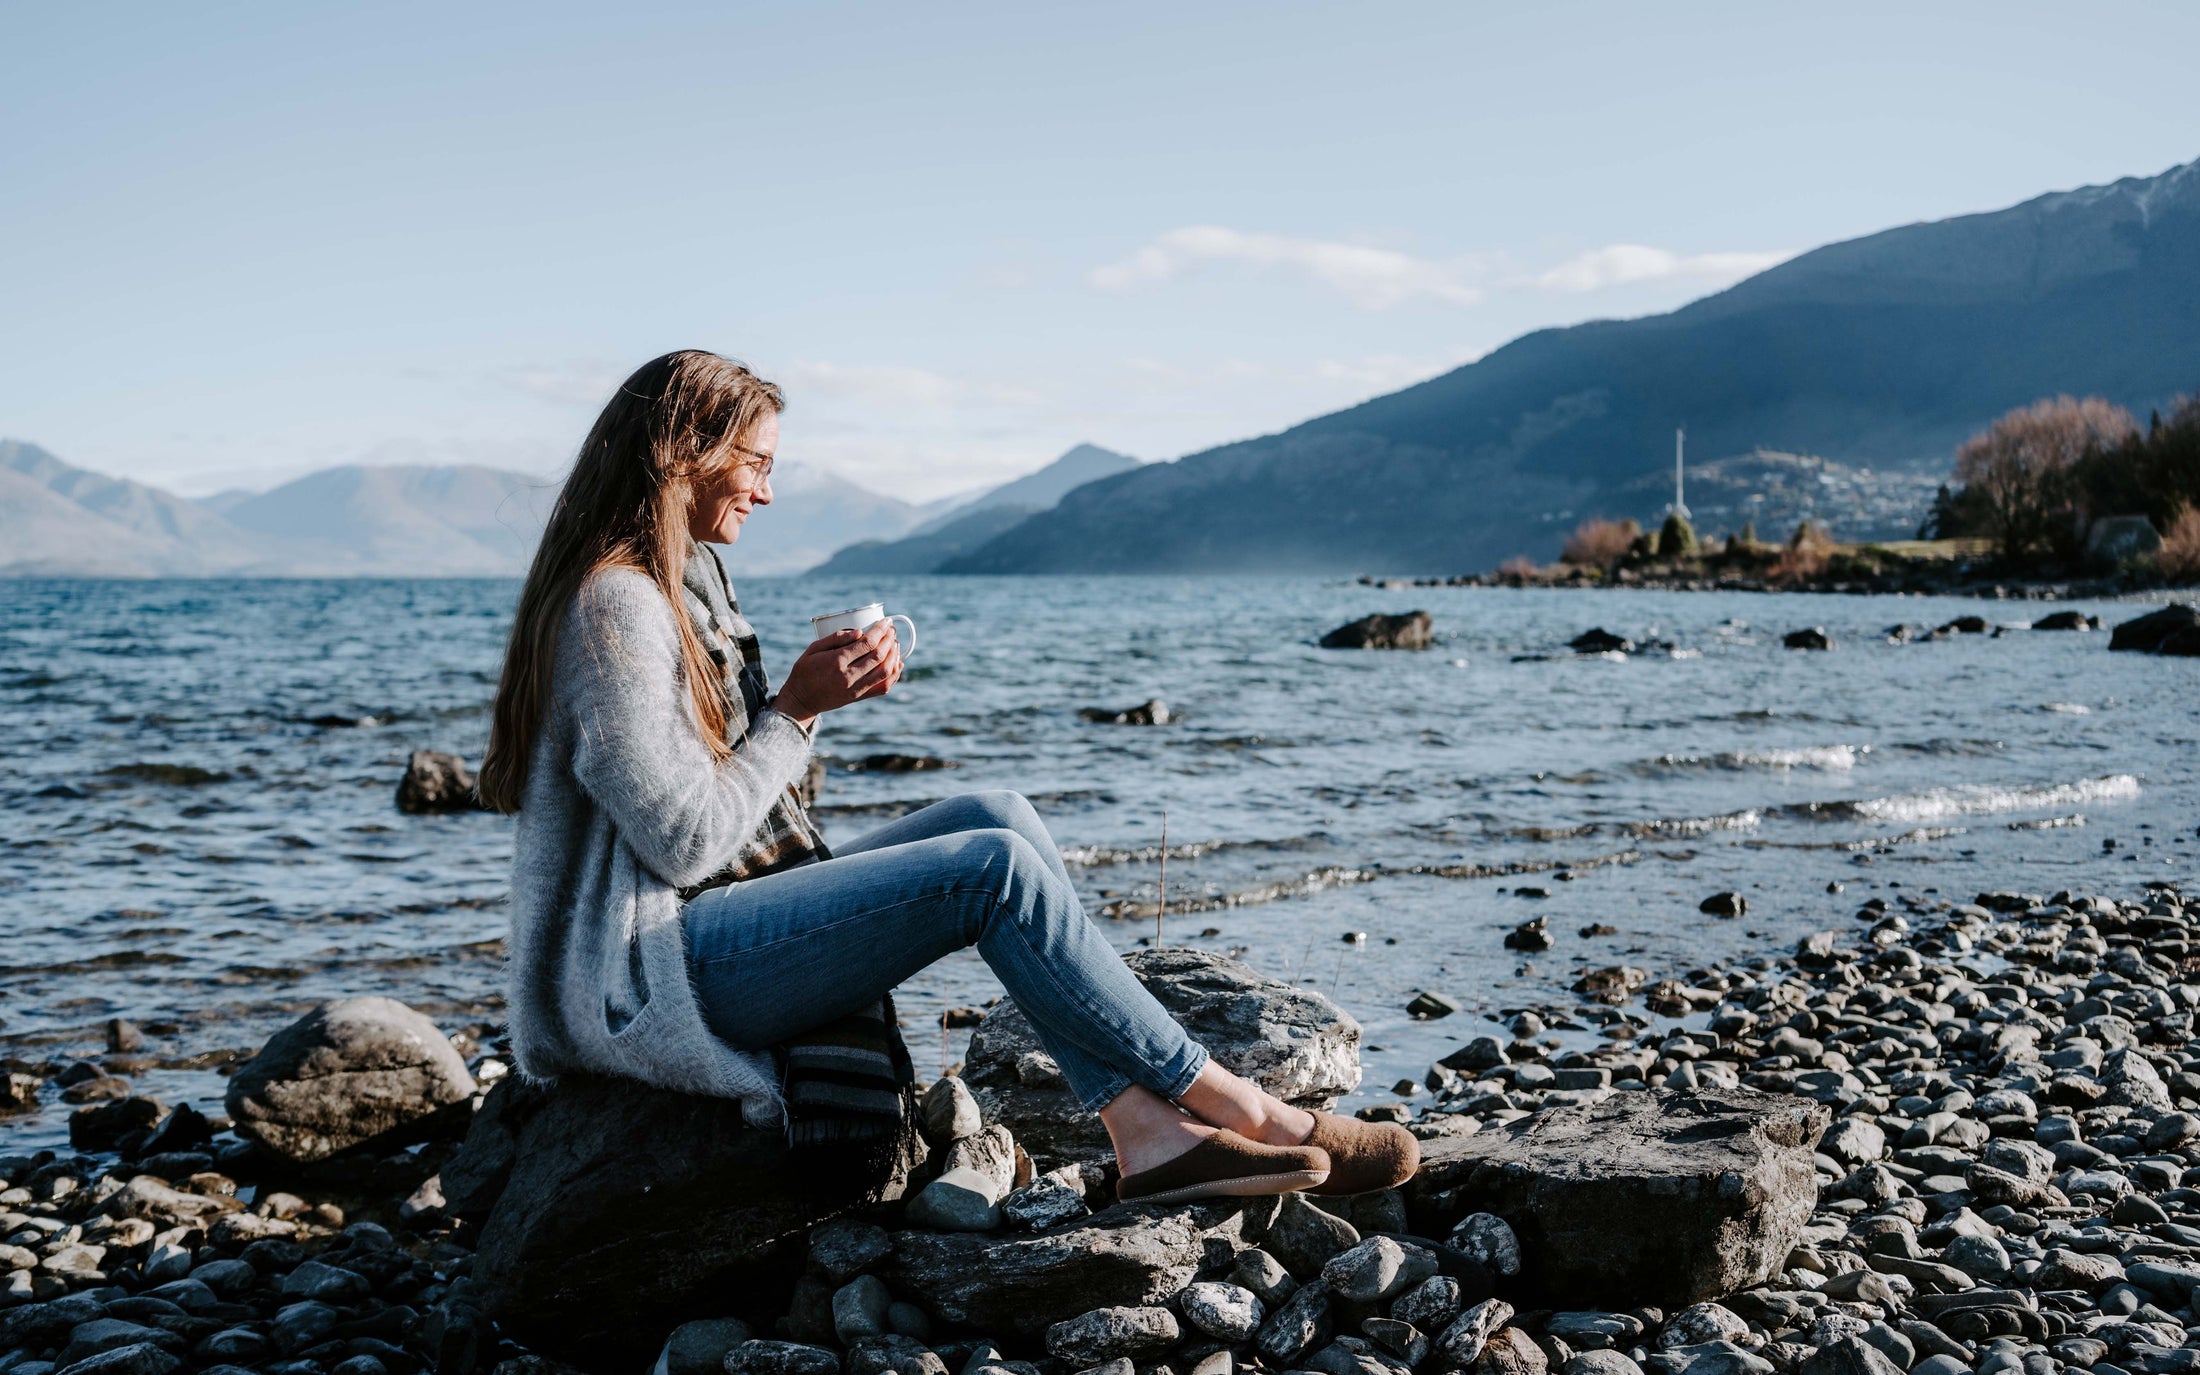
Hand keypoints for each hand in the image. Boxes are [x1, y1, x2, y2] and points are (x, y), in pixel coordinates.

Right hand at [774, 621, 904, 724]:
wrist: (801, 700)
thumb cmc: (804, 671)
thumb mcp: (813, 649)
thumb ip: (835, 638)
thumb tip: (859, 631)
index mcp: (836, 661)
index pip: (867, 643)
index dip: (880, 630)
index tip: (886, 622)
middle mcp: (848, 676)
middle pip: (879, 656)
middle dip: (889, 640)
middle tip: (891, 630)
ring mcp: (855, 689)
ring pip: (885, 672)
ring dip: (894, 655)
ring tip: (895, 643)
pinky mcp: (859, 698)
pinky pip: (883, 687)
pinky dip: (894, 675)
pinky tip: (898, 663)